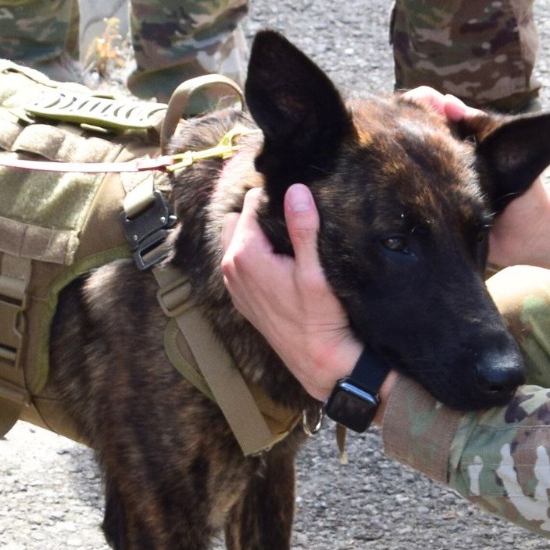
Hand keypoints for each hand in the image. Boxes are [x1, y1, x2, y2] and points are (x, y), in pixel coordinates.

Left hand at [221, 184, 361, 397]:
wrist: (317, 360)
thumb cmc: (318, 317)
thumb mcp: (315, 269)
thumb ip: (303, 227)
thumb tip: (295, 190)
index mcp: (245, 255)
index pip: (251, 204)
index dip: (273, 199)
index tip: (294, 205)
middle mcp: (231, 268)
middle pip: (237, 219)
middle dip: (259, 215)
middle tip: (290, 223)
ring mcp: (233, 285)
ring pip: (235, 240)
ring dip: (255, 235)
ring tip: (286, 242)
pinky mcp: (241, 297)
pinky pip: (238, 262)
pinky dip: (253, 256)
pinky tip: (279, 264)